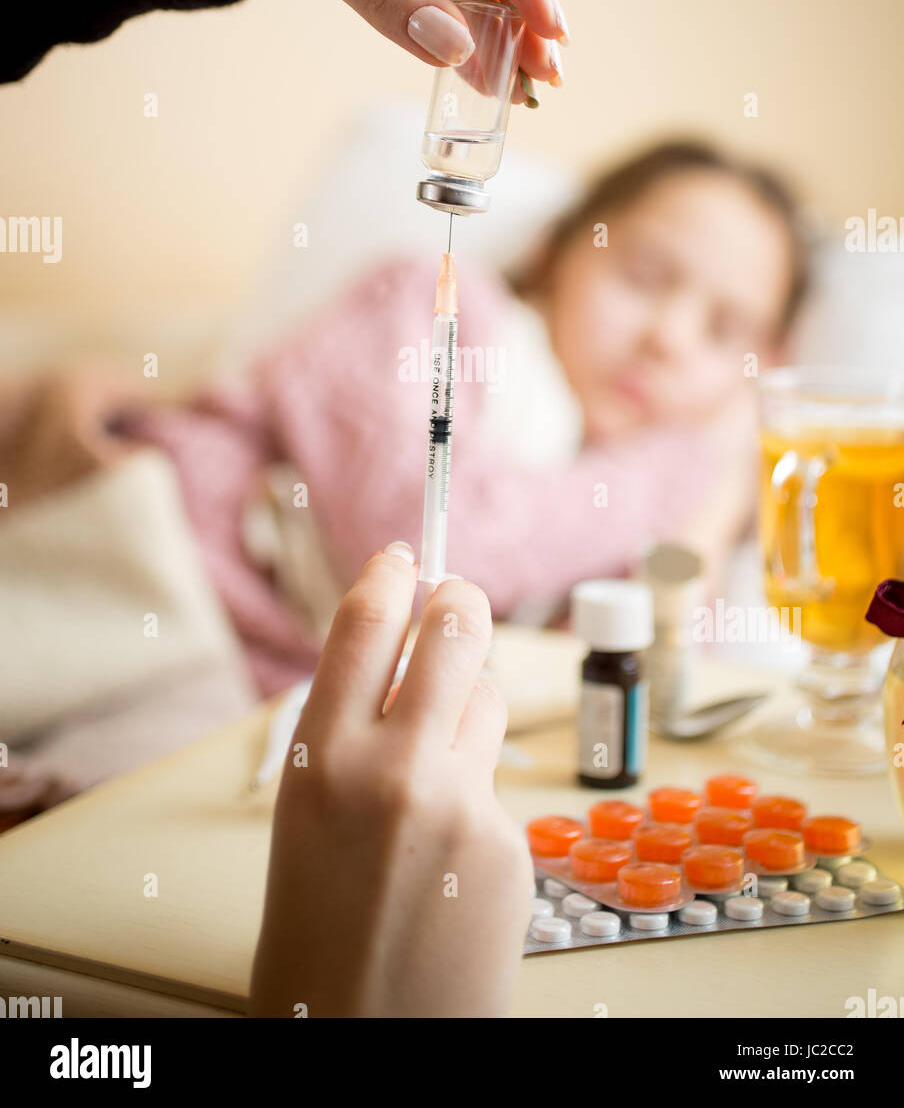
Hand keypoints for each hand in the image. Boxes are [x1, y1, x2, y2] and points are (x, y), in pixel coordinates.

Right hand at [249, 542, 532, 1018]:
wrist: (362, 1040)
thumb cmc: (319, 935)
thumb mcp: (303, 819)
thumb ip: (345, 737)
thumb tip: (393, 661)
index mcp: (319, 761)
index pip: (365, 623)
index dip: (391, 575)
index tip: (407, 555)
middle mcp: (392, 770)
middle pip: (454, 629)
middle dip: (461, 603)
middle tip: (458, 602)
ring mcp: (460, 804)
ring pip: (487, 699)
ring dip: (470, 706)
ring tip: (439, 765)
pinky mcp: (508, 843)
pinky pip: (499, 782)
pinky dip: (481, 798)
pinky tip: (453, 854)